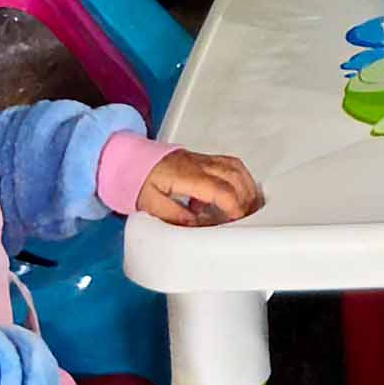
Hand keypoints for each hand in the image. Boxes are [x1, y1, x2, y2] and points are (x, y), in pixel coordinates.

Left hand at [131, 149, 264, 225]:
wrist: (134, 160)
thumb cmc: (141, 180)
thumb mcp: (151, 204)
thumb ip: (175, 216)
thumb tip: (198, 225)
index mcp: (187, 176)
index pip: (220, 190)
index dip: (234, 206)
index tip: (237, 221)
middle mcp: (200, 164)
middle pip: (235, 178)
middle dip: (246, 200)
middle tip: (247, 218)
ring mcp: (204, 160)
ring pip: (237, 169)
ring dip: (248, 188)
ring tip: (249, 207)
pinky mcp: (206, 159)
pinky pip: (232, 164)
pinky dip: (242, 178)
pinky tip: (241, 191)